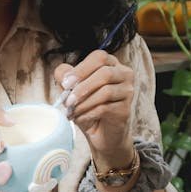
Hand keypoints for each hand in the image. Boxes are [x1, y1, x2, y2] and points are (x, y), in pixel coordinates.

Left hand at [54, 51, 134, 167]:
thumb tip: (63, 73)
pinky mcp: (125, 109)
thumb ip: (65, 77)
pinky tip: (80, 118)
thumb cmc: (88, 107)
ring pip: (105, 92)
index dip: (81, 68)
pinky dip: (88, 113)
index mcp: (111, 64)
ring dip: (84, 103)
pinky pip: (106, 108)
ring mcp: (128, 92)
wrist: (101, 134)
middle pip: (105, 73)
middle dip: (82, 87)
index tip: (66, 82)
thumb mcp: (73, 90)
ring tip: (72, 111)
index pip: (100, 57)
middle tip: (67, 100)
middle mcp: (124, 74)